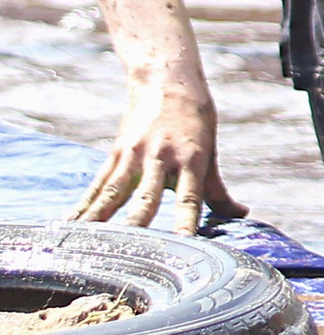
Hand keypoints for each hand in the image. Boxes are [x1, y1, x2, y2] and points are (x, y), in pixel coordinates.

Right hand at [72, 70, 242, 233]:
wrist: (167, 84)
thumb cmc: (195, 123)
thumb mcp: (209, 154)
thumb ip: (217, 191)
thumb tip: (241, 214)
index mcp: (191, 160)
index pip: (189, 198)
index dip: (186, 221)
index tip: (183, 243)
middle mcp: (161, 158)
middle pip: (147, 198)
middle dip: (139, 224)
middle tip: (131, 249)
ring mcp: (135, 155)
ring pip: (115, 192)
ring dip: (102, 219)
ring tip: (88, 243)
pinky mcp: (116, 153)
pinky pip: (99, 184)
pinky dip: (85, 205)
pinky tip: (72, 224)